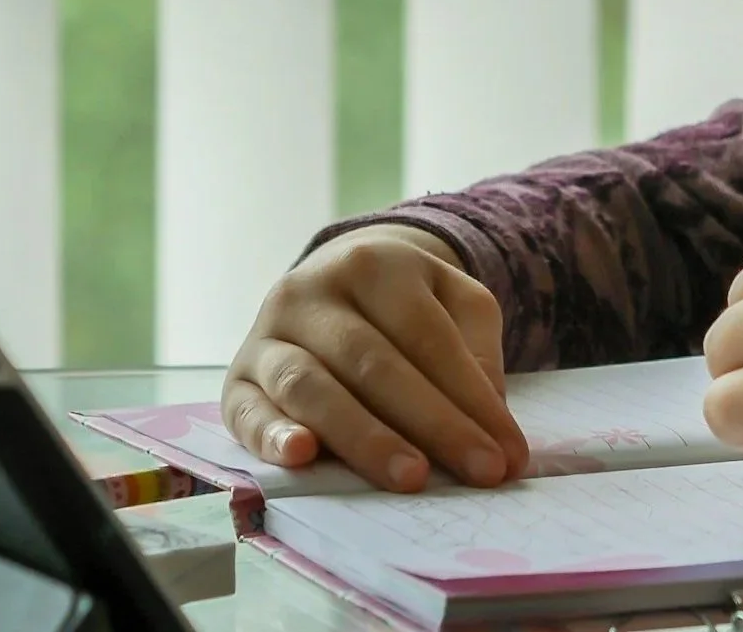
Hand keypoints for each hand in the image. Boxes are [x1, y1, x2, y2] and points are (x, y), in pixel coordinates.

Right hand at [222, 225, 530, 491]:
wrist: (334, 279)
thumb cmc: (408, 303)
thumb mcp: (455, 302)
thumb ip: (477, 351)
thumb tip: (489, 422)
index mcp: (373, 264)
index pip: (427, 336)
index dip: (470, 398)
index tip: (507, 455)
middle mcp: (310, 292)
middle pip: (373, 362)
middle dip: (431, 423)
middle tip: (477, 473)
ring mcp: (266, 334)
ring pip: (311, 386)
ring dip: (363, 437)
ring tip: (411, 477)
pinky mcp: (236, 379)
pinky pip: (246, 411)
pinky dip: (272, 436)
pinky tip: (303, 457)